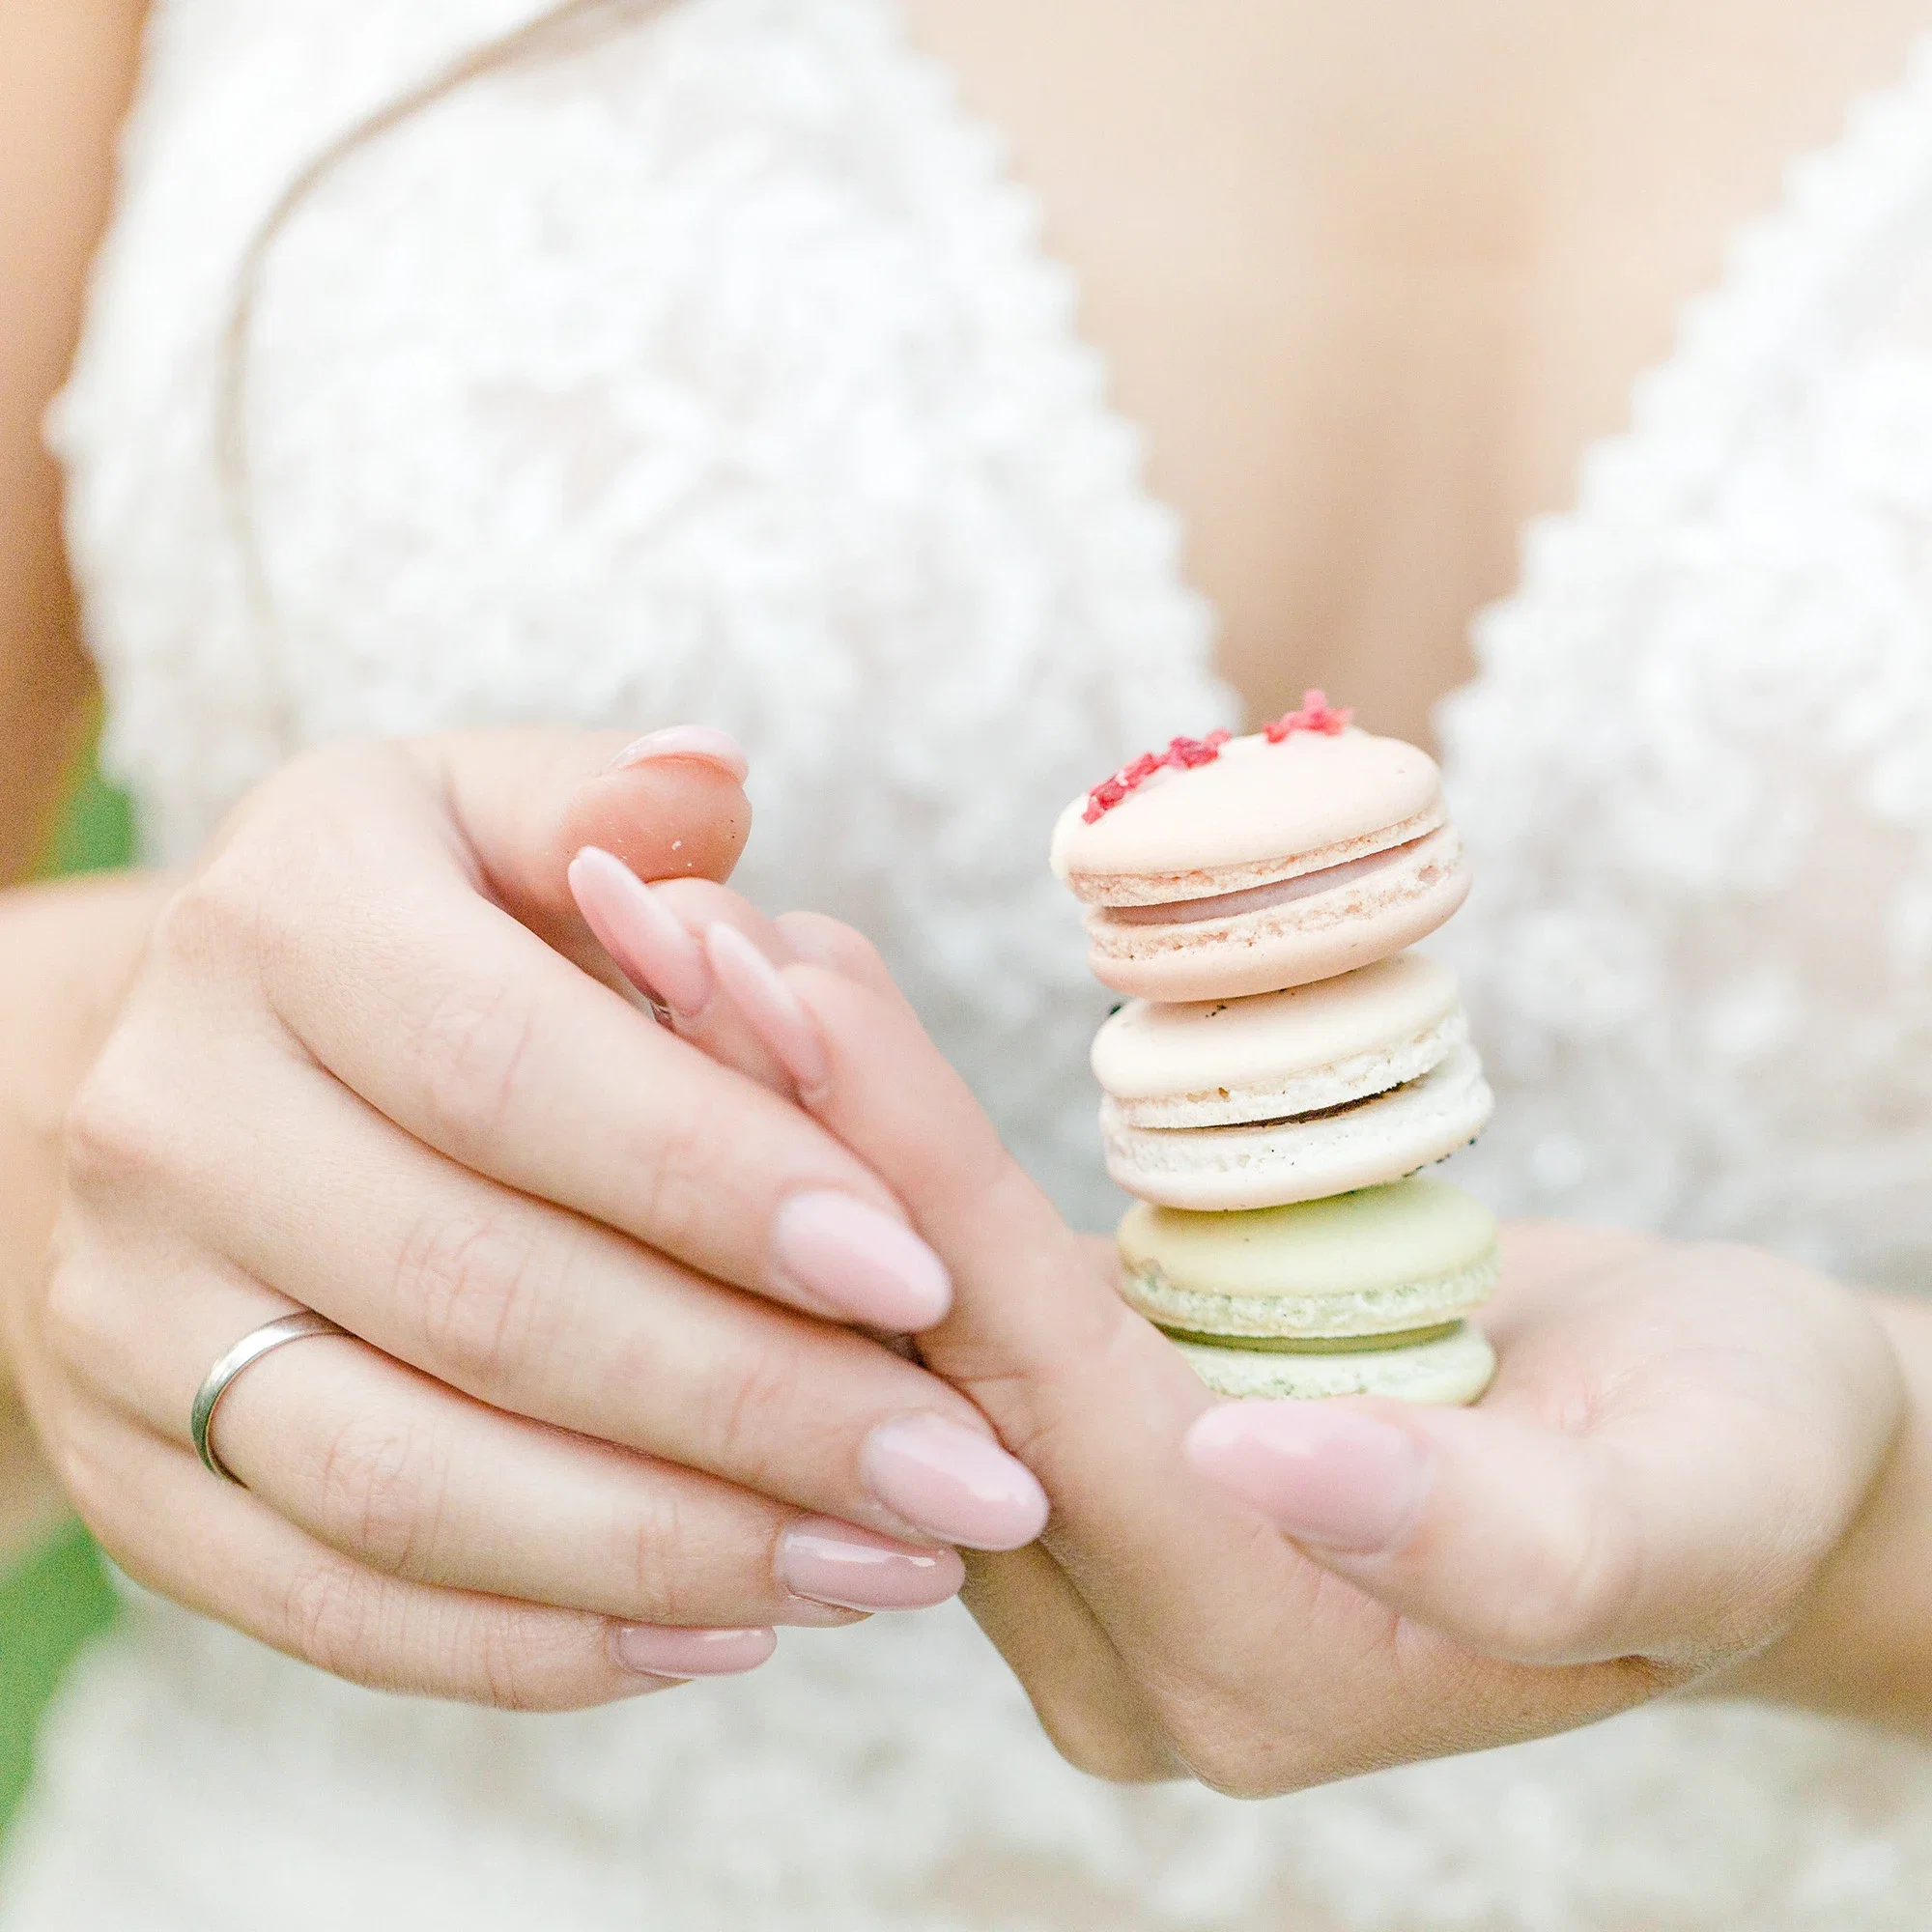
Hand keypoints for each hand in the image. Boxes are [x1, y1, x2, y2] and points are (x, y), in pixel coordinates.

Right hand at [11, 730, 1048, 1710]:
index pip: (514, 1067)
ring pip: (410, 1482)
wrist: (195, 1080)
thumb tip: (713, 780)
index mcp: (284, 919)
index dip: (722, 1177)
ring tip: (882, 1566)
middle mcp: (173, 1118)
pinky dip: (542, 1642)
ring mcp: (125, 1318)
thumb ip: (606, 807)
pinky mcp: (131, 1475)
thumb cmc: (410, 936)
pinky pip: (336, 1601)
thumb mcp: (484, 817)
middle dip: (752, 1402)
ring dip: (674, 1550)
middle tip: (959, 1476)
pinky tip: (729, 1633)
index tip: (918, 1271)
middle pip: (483, 1296)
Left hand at [650, 888, 1904, 1789]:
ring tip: (674, 938)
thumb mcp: (1679, 1504)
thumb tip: (1260, 1465)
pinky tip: (771, 1022)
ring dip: (786, 1119)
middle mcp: (1117, 1638)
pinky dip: (861, 1149)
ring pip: (898, 1315)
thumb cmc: (1736, 1463)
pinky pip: (939, 1293)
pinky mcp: (1074, 1473)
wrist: (1725, 1456)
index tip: (782, 978)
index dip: (909, 1173)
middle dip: (788, 1123)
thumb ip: (1489, 1533)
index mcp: (1251, 1655)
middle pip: (922, 1349)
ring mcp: (1079, 1563)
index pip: (1039, 1388)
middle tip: (654, 926)